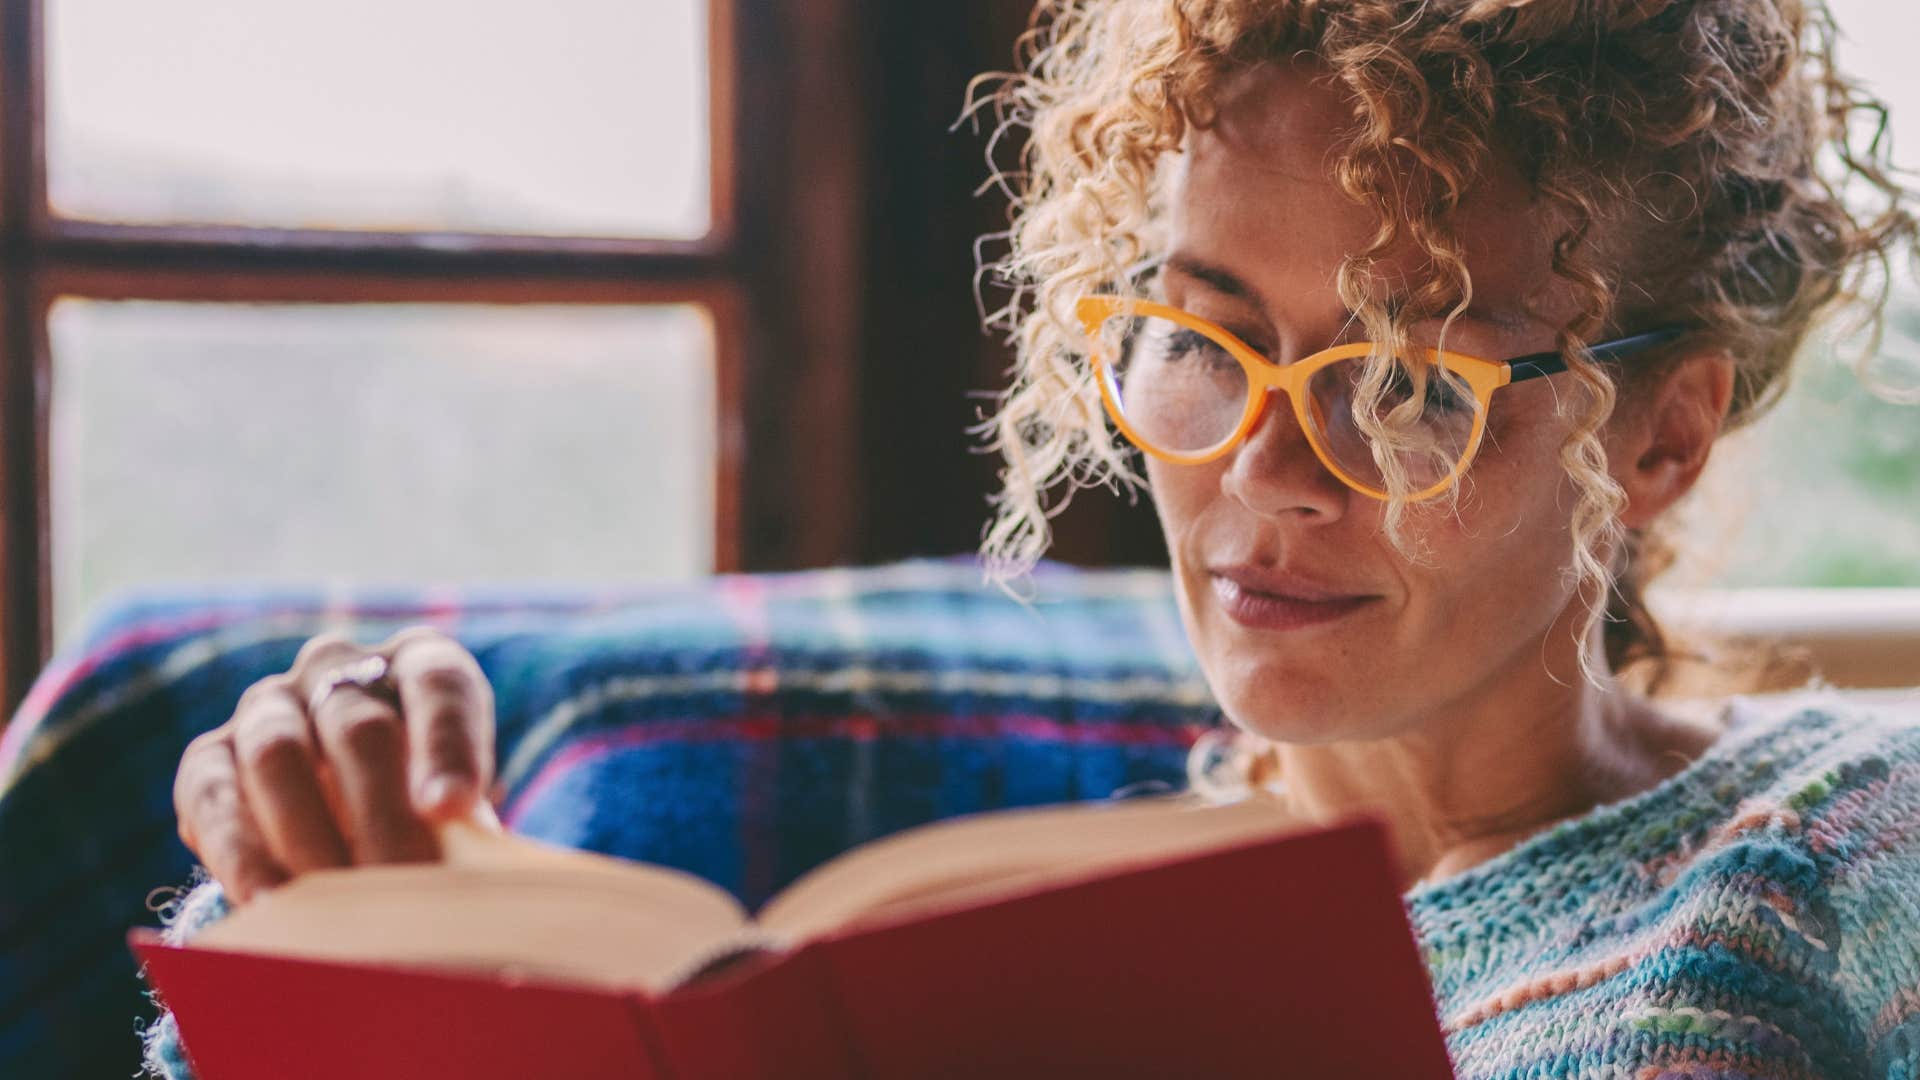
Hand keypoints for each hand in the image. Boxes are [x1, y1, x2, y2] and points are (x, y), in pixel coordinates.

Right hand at [172, 627, 498, 903]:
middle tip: (400, 883)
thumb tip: (476, 876)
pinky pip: (214, 795)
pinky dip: (239, 853)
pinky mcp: (209, 758)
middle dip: (381, 812)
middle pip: (361, 729)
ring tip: (332, 904)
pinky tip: (266, 904)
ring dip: (305, 834)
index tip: (453, 808)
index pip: (440, 685)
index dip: (447, 744)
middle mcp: (339, 669)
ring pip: (278, 753)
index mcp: (420, 662)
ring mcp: (268, 706)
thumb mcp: (458, 812)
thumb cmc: (428, 815)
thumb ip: (469, 832)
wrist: (349, 826)